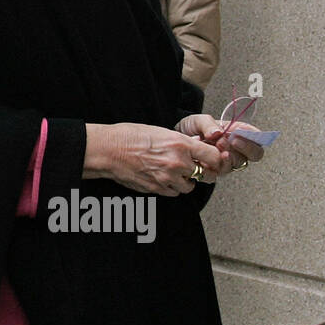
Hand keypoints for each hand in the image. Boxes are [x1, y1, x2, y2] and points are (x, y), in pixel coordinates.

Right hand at [84, 121, 228, 195]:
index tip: (212, 159)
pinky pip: (173, 193)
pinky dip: (171, 188)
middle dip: (202, 172)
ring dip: (186, 181)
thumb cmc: (130, 136)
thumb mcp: (161, 131)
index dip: (216, 159)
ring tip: (174, 172)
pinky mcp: (157, 189)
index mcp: (180, 144)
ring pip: (189, 187)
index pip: (214, 156)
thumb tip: (195, 147)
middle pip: (205, 175)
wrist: (109, 150)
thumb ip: (181, 142)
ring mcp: (167, 178)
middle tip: (196, 168)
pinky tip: (162, 178)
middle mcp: (178, 163)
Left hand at [184, 112, 265, 172]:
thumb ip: (208, 124)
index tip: (239, 135)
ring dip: (229, 156)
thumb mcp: (198, 120)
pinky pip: (221, 173)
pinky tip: (207, 159)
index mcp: (238, 133)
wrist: (175, 140)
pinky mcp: (216, 171)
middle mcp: (236, 149)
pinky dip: (215, 166)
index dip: (254, 139)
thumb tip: (217, 132)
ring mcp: (227, 161)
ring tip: (217, 146)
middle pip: (254, 155)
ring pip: (238, 164)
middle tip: (229, 141)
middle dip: (243, 148)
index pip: (258, 139)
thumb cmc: (191, 129)